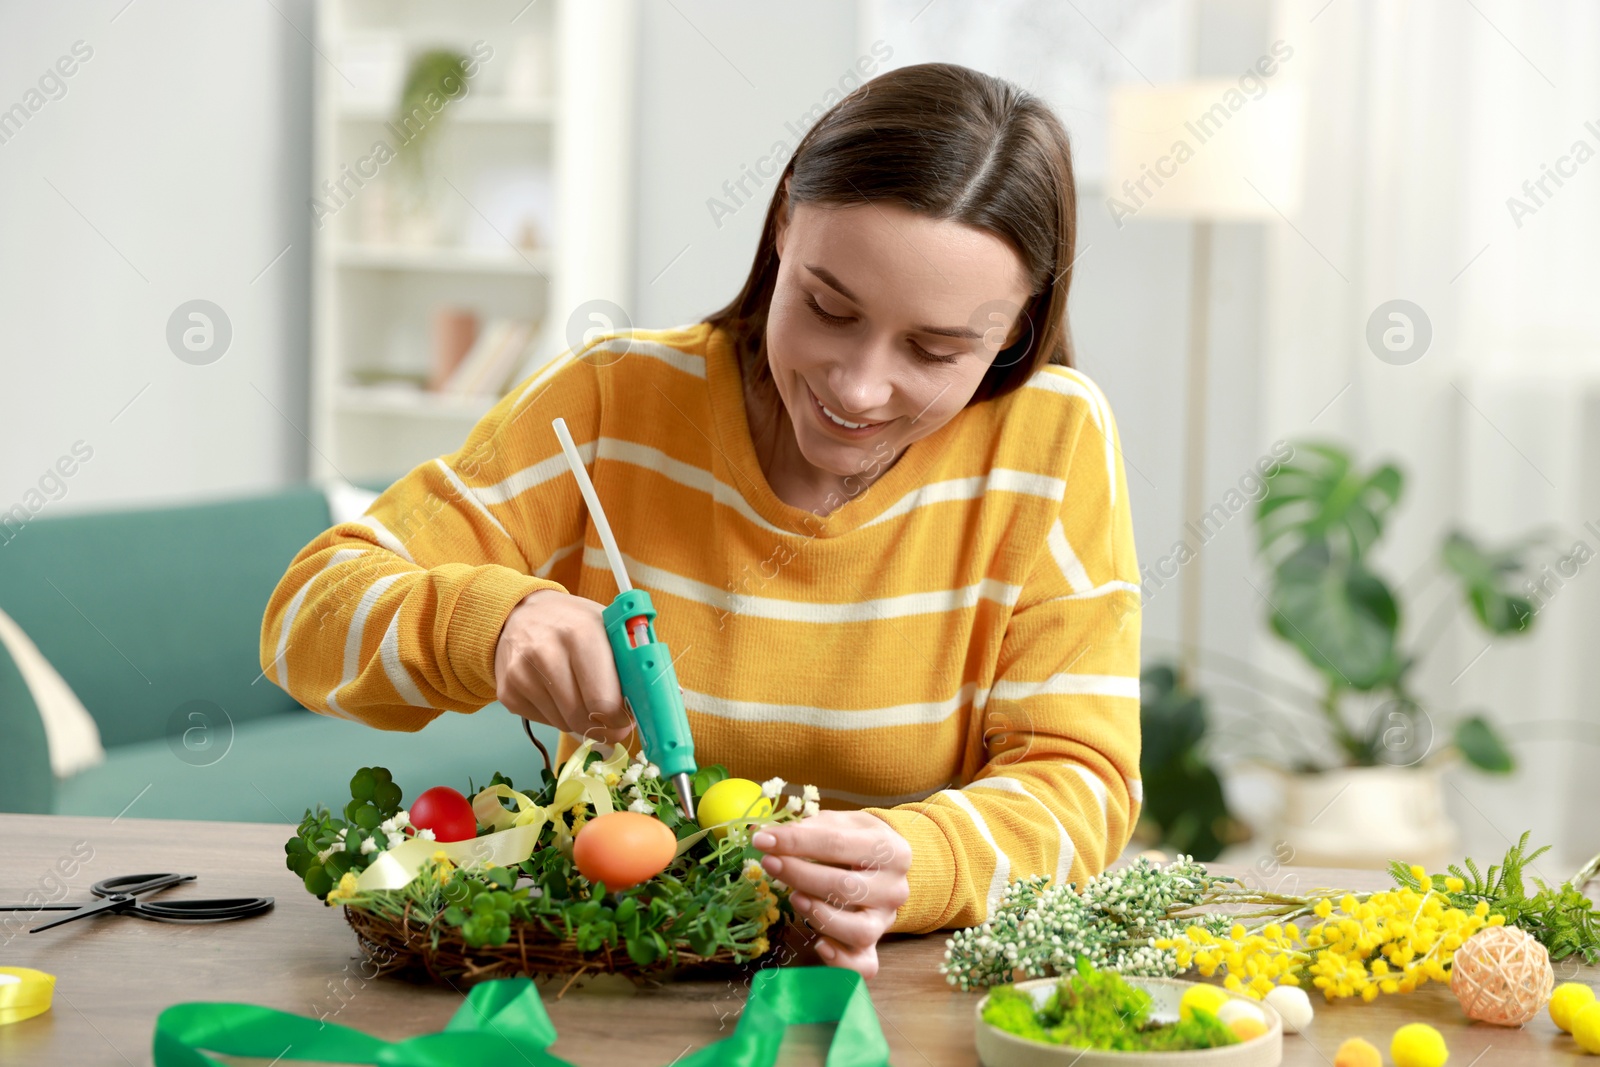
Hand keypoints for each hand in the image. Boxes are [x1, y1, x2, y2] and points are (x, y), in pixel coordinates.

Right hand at [494, 588, 634, 744]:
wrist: (519, 613)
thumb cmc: (574, 622)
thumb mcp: (609, 628)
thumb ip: (632, 663)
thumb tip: (656, 702)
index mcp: (581, 633)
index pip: (604, 701)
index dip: (620, 719)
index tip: (627, 720)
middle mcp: (547, 652)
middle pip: (583, 718)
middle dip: (603, 725)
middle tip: (611, 720)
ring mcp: (522, 673)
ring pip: (564, 724)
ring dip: (580, 719)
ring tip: (581, 694)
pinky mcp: (507, 691)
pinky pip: (545, 722)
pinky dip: (557, 715)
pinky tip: (557, 691)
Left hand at [752, 811, 911, 978]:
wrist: (887, 865)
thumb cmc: (857, 841)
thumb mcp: (842, 823)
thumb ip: (809, 828)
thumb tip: (766, 835)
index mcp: (891, 850)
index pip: (837, 844)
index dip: (795, 842)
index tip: (762, 839)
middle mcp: (894, 888)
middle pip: (844, 888)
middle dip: (799, 875)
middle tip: (769, 863)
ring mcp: (885, 920)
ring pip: (857, 931)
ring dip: (819, 916)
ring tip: (793, 897)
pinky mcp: (874, 945)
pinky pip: (863, 965)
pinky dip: (840, 960)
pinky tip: (819, 944)